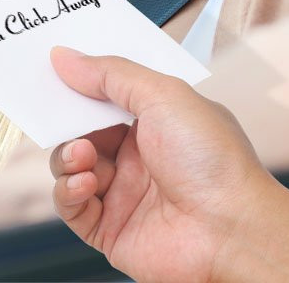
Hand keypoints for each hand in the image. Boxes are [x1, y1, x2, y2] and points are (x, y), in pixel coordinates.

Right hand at [49, 47, 288, 282]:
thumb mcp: (163, 94)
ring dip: (66, 156)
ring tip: (83, 155)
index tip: (53, 70)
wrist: (235, 232)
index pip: (101, 98)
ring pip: (68, 166)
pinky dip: (67, 190)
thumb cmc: (215, 162)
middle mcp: (135, 158)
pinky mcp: (110, 229)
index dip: (77, 85)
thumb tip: (64, 57)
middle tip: (60, 114)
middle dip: (65, 122)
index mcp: (152, 124)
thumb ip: (110, 73)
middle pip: (79, 131)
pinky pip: (70, 206)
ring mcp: (121, 194)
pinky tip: (85, 182)